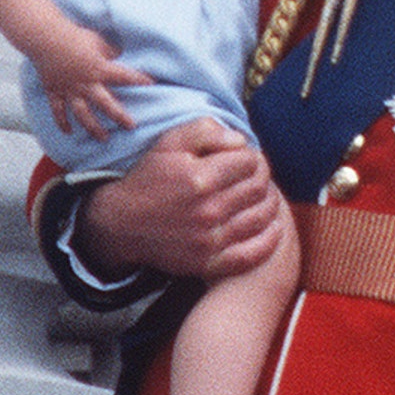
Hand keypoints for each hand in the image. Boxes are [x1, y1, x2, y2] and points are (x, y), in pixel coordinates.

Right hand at [30, 21, 151, 137]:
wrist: (45, 38)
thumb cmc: (74, 36)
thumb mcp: (98, 41)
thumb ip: (110, 52)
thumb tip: (119, 56)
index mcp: (99, 69)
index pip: (124, 76)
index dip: (139, 79)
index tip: (152, 84)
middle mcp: (86, 84)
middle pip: (106, 105)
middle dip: (120, 117)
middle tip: (131, 126)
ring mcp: (69, 90)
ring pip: (83, 114)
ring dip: (94, 128)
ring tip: (104, 138)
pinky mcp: (54, 92)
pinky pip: (58, 111)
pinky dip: (62, 123)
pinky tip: (69, 132)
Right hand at [82, 117, 284, 279]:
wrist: (122, 224)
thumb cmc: (149, 179)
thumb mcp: (170, 143)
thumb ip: (206, 131)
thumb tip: (241, 141)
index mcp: (200, 178)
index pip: (249, 162)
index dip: (252, 155)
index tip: (245, 157)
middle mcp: (208, 210)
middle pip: (258, 188)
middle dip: (262, 176)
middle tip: (255, 174)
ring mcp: (210, 240)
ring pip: (261, 217)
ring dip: (269, 202)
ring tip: (262, 195)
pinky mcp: (209, 263)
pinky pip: (253, 253)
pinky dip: (270, 239)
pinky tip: (273, 226)